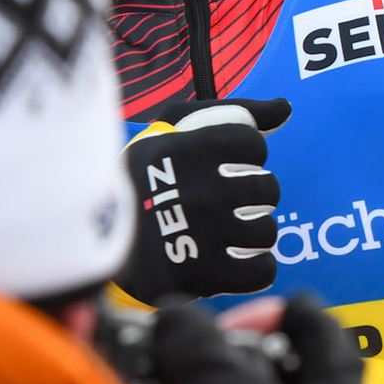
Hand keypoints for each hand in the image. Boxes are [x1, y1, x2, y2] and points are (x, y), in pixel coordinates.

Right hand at [115, 98, 289, 303]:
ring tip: (226, 230)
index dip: (246, 153)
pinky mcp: (201, 275)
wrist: (97, 234)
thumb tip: (285, 108)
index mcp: (189, 149)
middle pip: (268, 188)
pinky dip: (253, 267)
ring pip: (266, 231)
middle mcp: (199, 190)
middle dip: (252, 193)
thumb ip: (234, 111)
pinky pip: (262, 271)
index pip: (254, 143)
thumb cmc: (144, 173)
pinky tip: (231, 258)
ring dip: (252, 231)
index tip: (223, 163)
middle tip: (225, 200)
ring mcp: (201, 235)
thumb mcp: (174, 125)